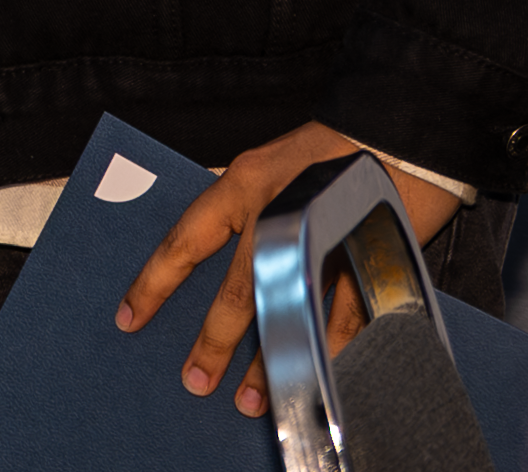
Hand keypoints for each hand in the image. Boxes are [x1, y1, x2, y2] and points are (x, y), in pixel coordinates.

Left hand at [117, 121, 459, 414]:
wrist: (397, 130)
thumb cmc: (327, 150)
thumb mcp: (267, 167)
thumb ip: (240, 210)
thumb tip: (211, 263)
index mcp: (244, 183)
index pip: (187, 239)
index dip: (155, 282)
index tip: (130, 317)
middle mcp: (280, 210)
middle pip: (241, 288)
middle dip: (216, 341)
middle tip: (196, 380)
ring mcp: (328, 237)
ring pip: (292, 310)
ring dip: (274, 358)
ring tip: (255, 397)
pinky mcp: (370, 257)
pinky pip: (347, 315)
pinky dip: (329, 349)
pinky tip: (315, 373)